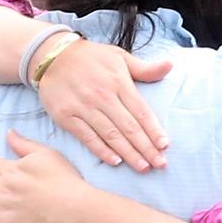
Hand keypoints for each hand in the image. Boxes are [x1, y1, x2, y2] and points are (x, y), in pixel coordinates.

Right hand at [34, 37, 171, 171]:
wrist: (52, 55)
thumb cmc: (90, 57)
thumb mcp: (119, 56)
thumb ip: (144, 68)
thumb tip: (170, 65)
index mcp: (118, 82)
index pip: (141, 111)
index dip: (154, 130)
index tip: (165, 146)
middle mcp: (102, 96)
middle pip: (129, 127)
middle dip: (146, 148)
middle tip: (159, 164)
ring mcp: (83, 107)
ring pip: (111, 135)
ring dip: (128, 154)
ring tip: (143, 167)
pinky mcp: (66, 116)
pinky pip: (87, 137)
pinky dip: (101, 150)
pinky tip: (115, 161)